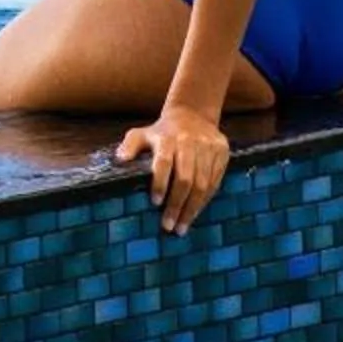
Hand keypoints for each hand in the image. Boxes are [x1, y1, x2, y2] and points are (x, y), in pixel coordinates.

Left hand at [118, 104, 230, 235]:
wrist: (193, 115)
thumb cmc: (162, 132)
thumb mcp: (141, 134)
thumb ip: (130, 146)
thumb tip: (120, 160)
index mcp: (167, 137)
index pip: (164, 162)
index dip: (160, 183)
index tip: (155, 203)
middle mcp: (189, 141)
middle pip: (185, 178)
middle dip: (177, 205)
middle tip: (169, 226)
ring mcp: (208, 147)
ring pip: (203, 183)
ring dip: (192, 208)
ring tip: (182, 226)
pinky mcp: (222, 153)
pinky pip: (215, 181)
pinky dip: (205, 200)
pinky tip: (195, 212)